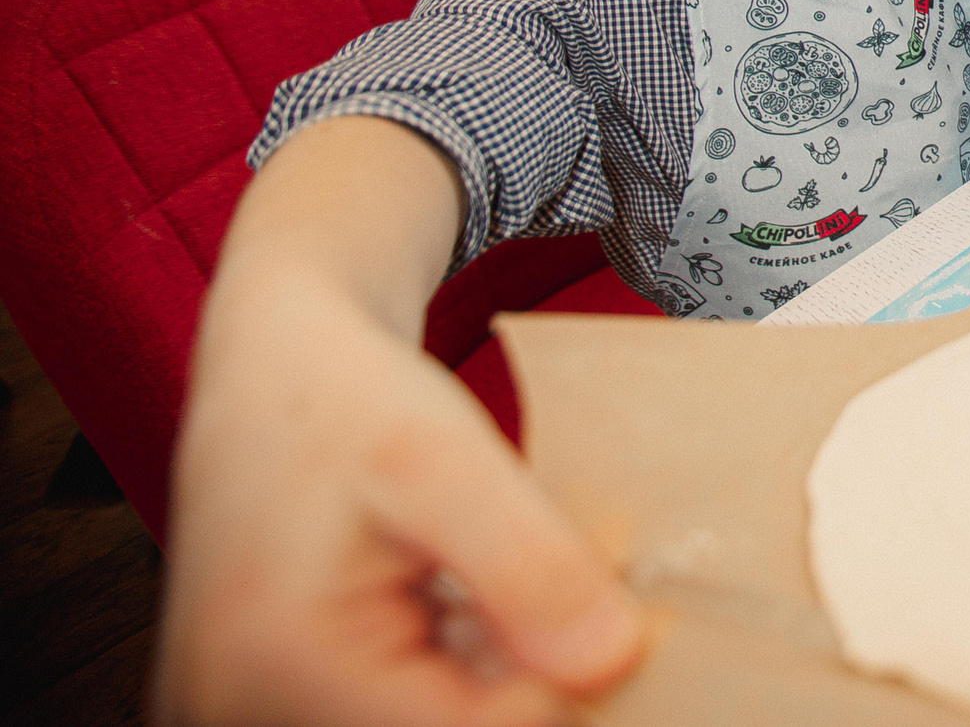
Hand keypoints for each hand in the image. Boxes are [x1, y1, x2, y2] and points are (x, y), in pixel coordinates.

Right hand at [159, 266, 644, 725]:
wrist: (269, 370)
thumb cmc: (340, 397)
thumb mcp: (446, 462)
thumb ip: (530, 566)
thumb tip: (613, 661)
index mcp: (279, 670)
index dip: (566, 684)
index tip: (626, 614)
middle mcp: (250, 713)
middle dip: (535, 673)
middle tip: (588, 589)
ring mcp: (262, 712)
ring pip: (443, 718)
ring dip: (508, 667)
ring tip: (518, 572)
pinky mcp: (291, 700)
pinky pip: (414, 705)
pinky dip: (474, 663)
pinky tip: (493, 599)